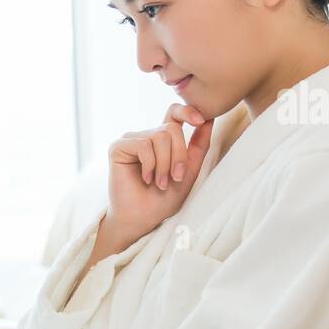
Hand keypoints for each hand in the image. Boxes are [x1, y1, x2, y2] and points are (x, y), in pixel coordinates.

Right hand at [106, 103, 213, 239]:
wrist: (142, 218)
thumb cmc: (163, 199)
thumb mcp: (189, 170)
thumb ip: (199, 145)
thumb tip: (209, 118)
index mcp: (162, 140)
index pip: (174, 113)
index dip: (188, 111)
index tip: (201, 120)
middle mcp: (146, 136)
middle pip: (171, 129)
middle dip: (178, 155)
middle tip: (175, 178)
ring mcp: (131, 140)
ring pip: (159, 137)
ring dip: (164, 164)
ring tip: (159, 182)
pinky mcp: (118, 147)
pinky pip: (143, 145)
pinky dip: (150, 165)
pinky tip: (146, 179)